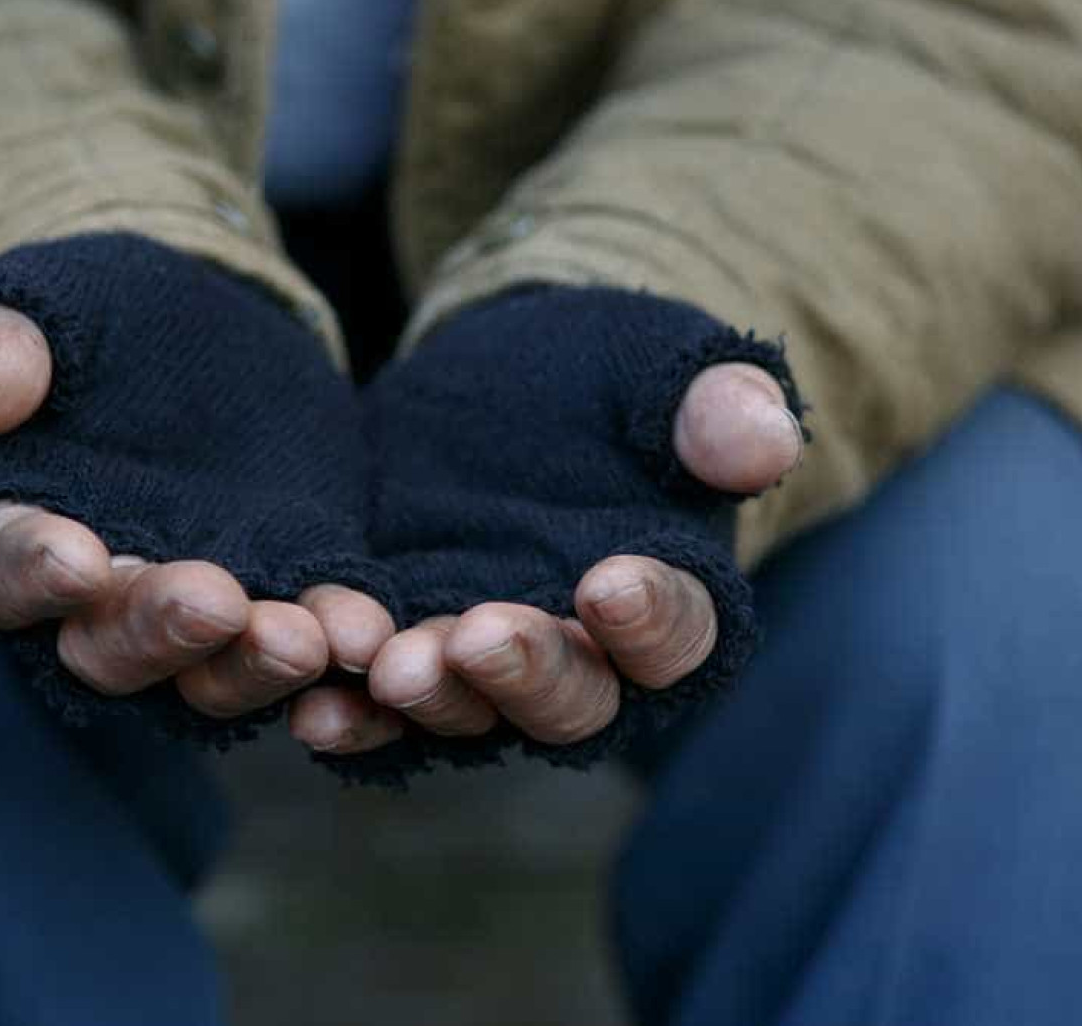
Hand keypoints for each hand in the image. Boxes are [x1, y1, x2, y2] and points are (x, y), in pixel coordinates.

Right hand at [0, 302, 393, 718]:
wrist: (198, 322)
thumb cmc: (88, 317)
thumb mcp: (41, 306)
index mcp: (15, 531)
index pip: (5, 568)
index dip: (35, 569)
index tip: (76, 558)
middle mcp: (99, 601)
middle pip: (112, 647)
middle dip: (162, 632)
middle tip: (216, 605)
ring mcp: (197, 610)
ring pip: (214, 670)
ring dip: (257, 663)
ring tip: (309, 638)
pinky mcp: (285, 588)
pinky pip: (309, 633)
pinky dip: (335, 637)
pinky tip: (366, 632)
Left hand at [289, 359, 798, 753]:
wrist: (512, 374)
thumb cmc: (615, 373)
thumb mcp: (664, 366)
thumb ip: (716, 406)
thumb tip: (767, 439)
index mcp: (670, 600)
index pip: (679, 633)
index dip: (651, 617)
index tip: (612, 582)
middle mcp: (586, 659)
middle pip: (572, 700)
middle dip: (527, 674)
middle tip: (479, 636)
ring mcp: (489, 663)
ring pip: (471, 711)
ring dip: (433, 698)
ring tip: (392, 668)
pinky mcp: (407, 643)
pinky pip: (380, 703)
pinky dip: (353, 714)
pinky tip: (315, 705)